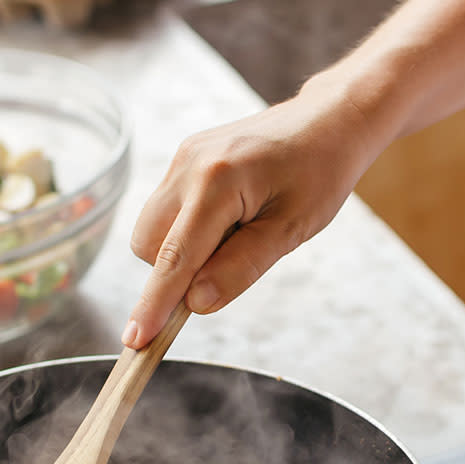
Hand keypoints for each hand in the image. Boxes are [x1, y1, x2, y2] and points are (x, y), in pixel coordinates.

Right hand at [122, 81, 382, 348]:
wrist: (328, 122)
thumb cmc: (319, 174)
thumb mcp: (291, 230)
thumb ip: (241, 268)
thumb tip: (195, 305)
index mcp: (217, 182)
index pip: (175, 257)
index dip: (155, 304)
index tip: (136, 341)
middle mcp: (188, 165)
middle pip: (149, 246)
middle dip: (174, 271)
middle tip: (234, 257)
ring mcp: (182, 157)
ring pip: (152, 229)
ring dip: (181, 250)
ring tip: (238, 231)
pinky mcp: (184, 158)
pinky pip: (166, 210)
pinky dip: (188, 229)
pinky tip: (229, 217)